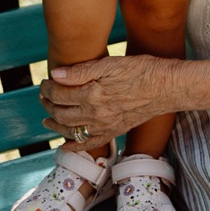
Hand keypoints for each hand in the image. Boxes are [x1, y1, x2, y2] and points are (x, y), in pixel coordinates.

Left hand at [39, 55, 168, 149]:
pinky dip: (74, 147)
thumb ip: (81, 71)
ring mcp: (105, 125)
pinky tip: (66, 146)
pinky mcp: (114, 131)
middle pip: (62, 113)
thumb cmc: (140, 69)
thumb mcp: (110, 63)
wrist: (166, 87)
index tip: (44, 81)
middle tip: (43, 97)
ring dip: (56, 125)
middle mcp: (96, 113)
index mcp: (92, 93)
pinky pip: (90, 144)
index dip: (48, 88)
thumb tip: (56, 75)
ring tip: (47, 120)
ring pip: (71, 130)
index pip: (59, 94)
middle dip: (48, 105)